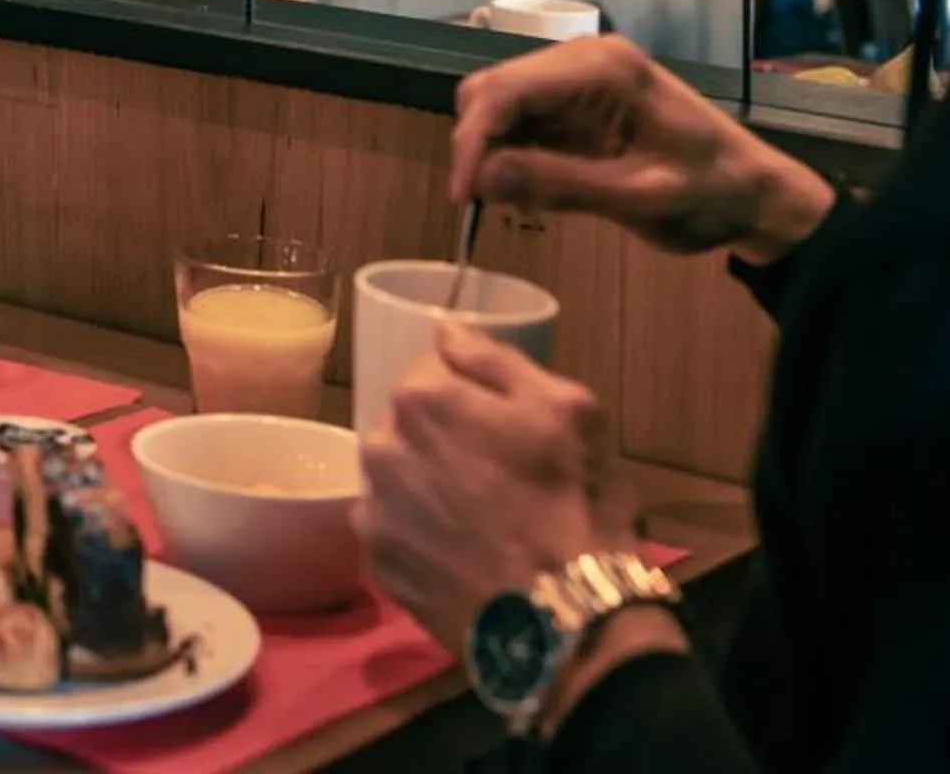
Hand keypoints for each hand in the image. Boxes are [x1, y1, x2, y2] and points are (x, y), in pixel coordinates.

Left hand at [357, 326, 637, 652]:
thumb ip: (495, 360)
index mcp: (422, 399)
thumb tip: (444, 331)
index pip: (432, 370)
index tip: (503, 424)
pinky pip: (394, 527)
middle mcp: (380, 446)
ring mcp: (373, 509)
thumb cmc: (575, 503)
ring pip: (398, 475)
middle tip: (495, 473)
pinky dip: (420, 532)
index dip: (471, 394)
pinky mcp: (376, 563)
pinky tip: (461, 548)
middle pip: (408, 423)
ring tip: (479, 516)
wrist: (565, 618)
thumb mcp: (566, 409)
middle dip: (443, 437)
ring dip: (427, 482)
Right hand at [450, 35, 833, 262]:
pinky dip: (512, 156)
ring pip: (498, 106)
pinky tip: (532, 188)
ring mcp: (578, 80)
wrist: (754, 195)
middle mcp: (584, 61)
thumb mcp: (641, 197)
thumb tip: (484, 177)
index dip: (472, 139)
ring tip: (515, 200)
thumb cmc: (712, 194)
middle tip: (482, 202)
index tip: (462, 194)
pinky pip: (521, 123)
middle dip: (477, 144)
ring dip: (492, 152)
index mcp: (605, 69)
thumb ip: (562, 183)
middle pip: (492, 90)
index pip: (507, 89)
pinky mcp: (576, 105)